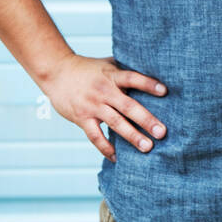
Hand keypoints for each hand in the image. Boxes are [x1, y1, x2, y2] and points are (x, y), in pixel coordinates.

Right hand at [41, 53, 167, 161]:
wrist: (57, 72)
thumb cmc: (86, 68)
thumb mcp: (107, 63)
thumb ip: (125, 69)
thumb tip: (151, 70)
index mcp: (112, 75)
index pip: (132, 78)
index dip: (148, 84)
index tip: (165, 91)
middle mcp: (104, 91)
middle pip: (128, 106)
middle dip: (146, 120)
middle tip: (162, 132)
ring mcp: (92, 106)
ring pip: (115, 123)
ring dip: (132, 136)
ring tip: (147, 147)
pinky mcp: (82, 118)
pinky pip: (95, 136)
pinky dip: (106, 148)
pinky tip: (118, 157)